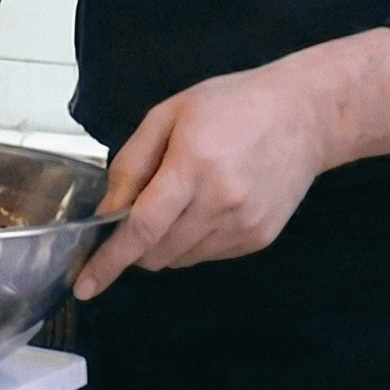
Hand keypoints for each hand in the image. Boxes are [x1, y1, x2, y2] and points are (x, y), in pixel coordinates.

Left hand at [71, 27, 389, 299]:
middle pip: (157, 252)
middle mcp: (220, 202)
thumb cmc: (233, 105)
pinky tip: (206, 205)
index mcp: (193, 165)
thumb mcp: (168, 114)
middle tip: (138, 210)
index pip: (142, 228)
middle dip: (134, 245)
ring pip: (180, 259)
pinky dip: (192, 241)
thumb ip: (132, 163)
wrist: (303, 116)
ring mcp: (243, 225)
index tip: (86, 284)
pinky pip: (208, 256)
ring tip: (181, 198)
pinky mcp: (259, 238)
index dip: (110, 260)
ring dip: (163, 243)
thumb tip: (108, 211)